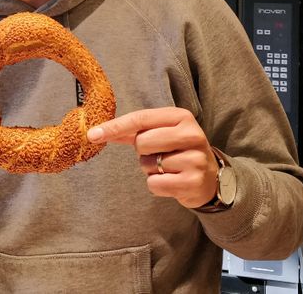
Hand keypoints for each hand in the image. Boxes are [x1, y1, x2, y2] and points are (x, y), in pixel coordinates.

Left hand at [87, 107, 217, 207]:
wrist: (210, 177)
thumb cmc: (178, 150)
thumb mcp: (162, 133)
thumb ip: (132, 130)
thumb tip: (98, 131)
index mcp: (181, 117)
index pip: (141, 118)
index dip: (114, 127)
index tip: (92, 134)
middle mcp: (191, 134)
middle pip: (142, 142)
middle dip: (143, 152)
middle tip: (160, 155)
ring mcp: (195, 159)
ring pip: (148, 165)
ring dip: (151, 169)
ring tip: (169, 168)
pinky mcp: (193, 181)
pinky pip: (155, 184)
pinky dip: (157, 185)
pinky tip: (172, 181)